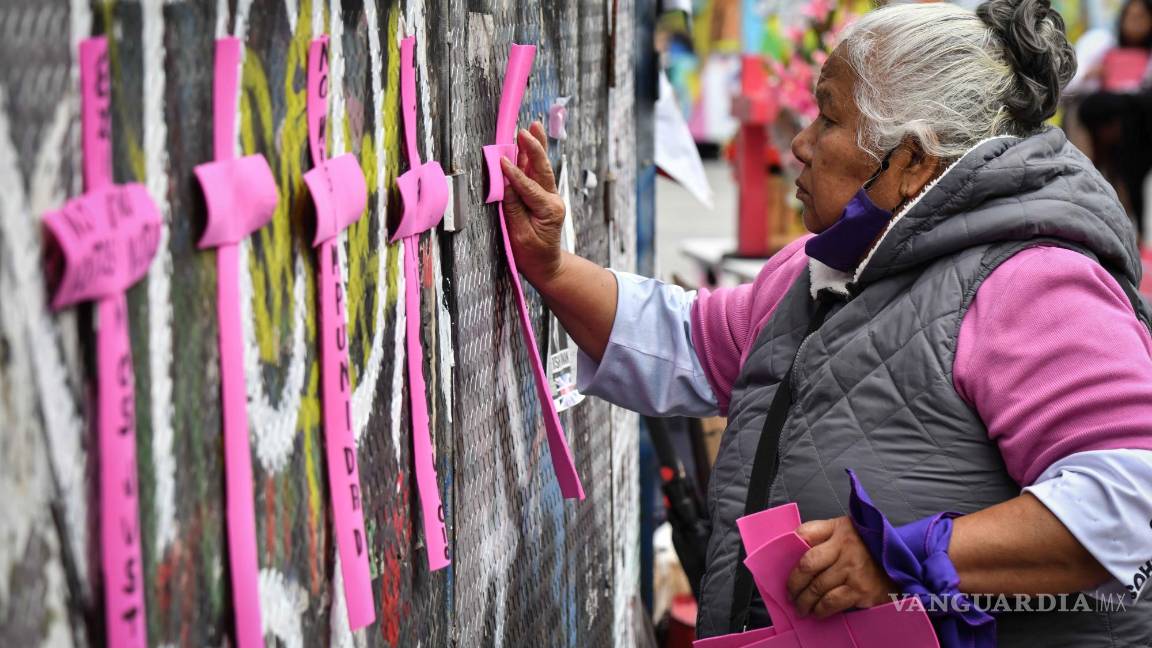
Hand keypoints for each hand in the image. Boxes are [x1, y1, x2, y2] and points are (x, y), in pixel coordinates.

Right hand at [499, 122, 566, 285]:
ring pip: (541, 167)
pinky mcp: (543, 195)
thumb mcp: (519, 235)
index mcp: (549, 211)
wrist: (545, 265)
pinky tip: (531, 140)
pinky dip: (533, 156)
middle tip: (523, 131)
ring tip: (533, 125)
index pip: (529, 188)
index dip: (514, 174)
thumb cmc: (531, 255)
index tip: (502, 161)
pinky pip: (537, 172)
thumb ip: (513, 209)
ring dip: (536, 146)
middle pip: (542, 170)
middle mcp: (553, 200)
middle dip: (533, 149)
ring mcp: (550, 196)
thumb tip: (505, 185)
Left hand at [786, 516, 896, 618]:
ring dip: (804, 601)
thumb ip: (820, 532)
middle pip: (807, 566)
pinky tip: (817, 612)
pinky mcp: (862, 590)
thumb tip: (794, 544)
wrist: (903, 561)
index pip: (806, 535)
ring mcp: (854, 570)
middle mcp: (846, 548)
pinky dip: (820, 610)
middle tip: (789, 594)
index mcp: (840, 529)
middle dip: (793, 583)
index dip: (791, 549)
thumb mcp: (845, 528)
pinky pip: (832, 602)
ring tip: (800, 607)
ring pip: (817, 588)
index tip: (784, 567)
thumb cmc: (867, 545)